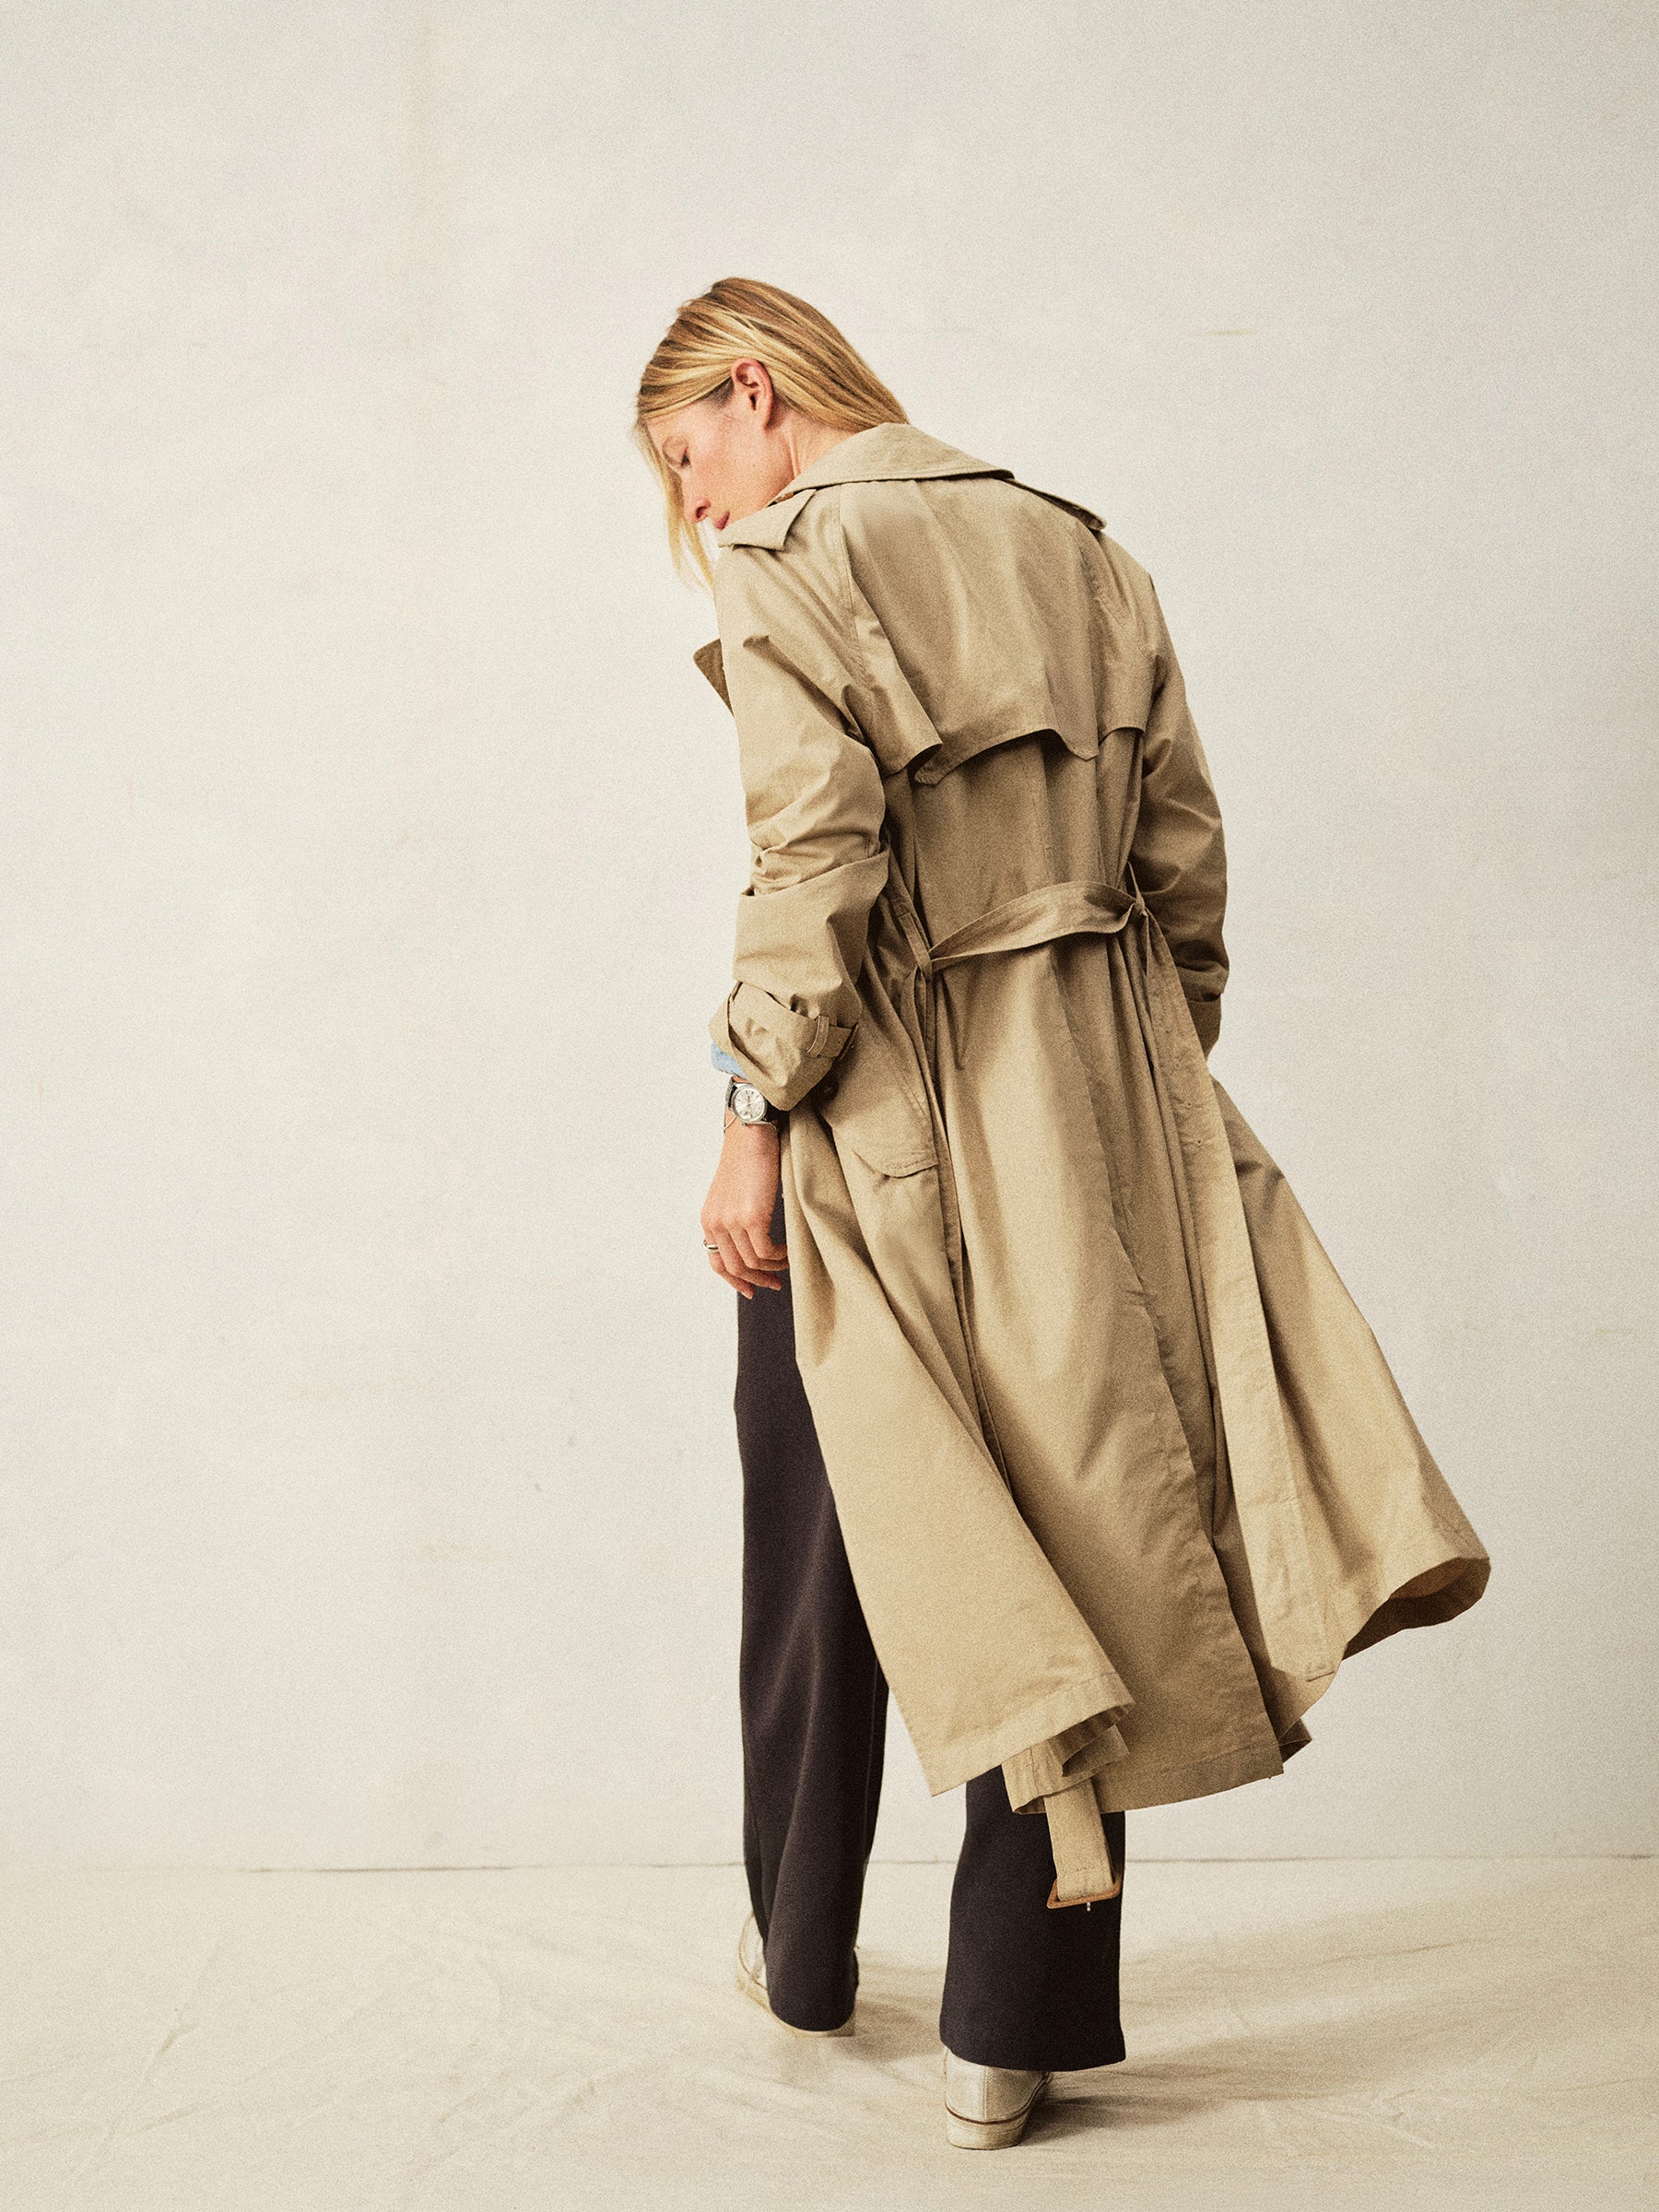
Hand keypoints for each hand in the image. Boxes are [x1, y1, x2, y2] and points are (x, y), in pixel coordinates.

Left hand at [701, 1119, 787, 1297]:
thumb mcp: (732, 1194)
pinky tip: (789, 1251)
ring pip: (753, 1262)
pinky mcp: (752, 1217)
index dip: (734, 1281)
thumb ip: (734, 1219)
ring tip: (787, 1263)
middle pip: (735, 1267)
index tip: (751, 1290)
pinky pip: (766, 1251)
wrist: (751, 1135)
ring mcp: (732, 1221)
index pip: (716, 1262)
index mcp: (708, 1220)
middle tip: (774, 1285)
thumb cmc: (747, 1160)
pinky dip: (779, 1256)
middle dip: (756, 1280)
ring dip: (773, 1267)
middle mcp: (716, 1224)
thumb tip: (751, 1244)